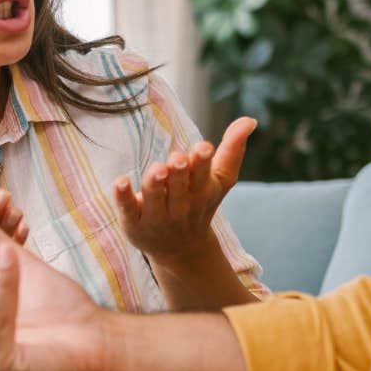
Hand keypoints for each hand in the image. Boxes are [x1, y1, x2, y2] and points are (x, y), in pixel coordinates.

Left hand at [114, 117, 253, 266]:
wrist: (182, 250)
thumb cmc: (200, 204)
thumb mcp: (220, 180)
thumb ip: (232, 150)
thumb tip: (250, 119)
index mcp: (202, 192)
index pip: (203, 176)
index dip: (202, 162)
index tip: (202, 148)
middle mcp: (180, 206)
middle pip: (179, 188)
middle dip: (179, 173)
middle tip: (177, 158)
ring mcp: (157, 217)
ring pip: (155, 199)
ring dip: (155, 184)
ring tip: (157, 169)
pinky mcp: (134, 222)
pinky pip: (128, 209)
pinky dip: (124, 197)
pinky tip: (120, 181)